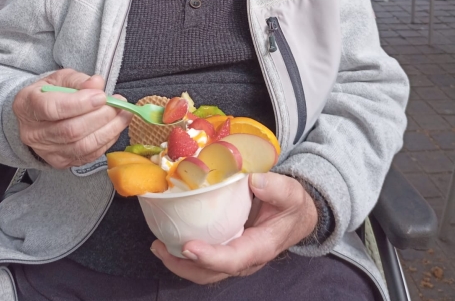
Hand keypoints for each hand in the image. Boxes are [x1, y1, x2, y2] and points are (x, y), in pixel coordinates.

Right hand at [12, 68, 131, 168]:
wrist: (39, 116)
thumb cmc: (51, 94)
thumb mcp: (61, 79)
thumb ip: (79, 80)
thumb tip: (97, 83)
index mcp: (27, 106)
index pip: (52, 109)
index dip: (80, 103)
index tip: (101, 96)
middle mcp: (33, 133)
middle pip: (70, 130)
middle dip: (101, 117)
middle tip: (118, 104)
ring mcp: (46, 151)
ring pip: (81, 146)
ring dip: (109, 130)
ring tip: (124, 115)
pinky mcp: (60, 162)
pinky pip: (87, 156)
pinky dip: (106, 142)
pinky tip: (115, 128)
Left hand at [151, 173, 318, 283]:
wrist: (297, 216)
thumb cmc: (292, 206)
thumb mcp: (291, 193)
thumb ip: (276, 187)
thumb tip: (254, 181)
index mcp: (260, 246)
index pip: (233, 259)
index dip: (209, 256)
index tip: (188, 247)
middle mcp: (245, 258)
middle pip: (211, 273)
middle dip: (183, 265)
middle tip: (160, 247)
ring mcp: (235, 256)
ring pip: (204, 271)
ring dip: (179, 263)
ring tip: (157, 246)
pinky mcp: (227, 248)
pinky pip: (204, 260)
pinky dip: (184, 254)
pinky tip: (168, 239)